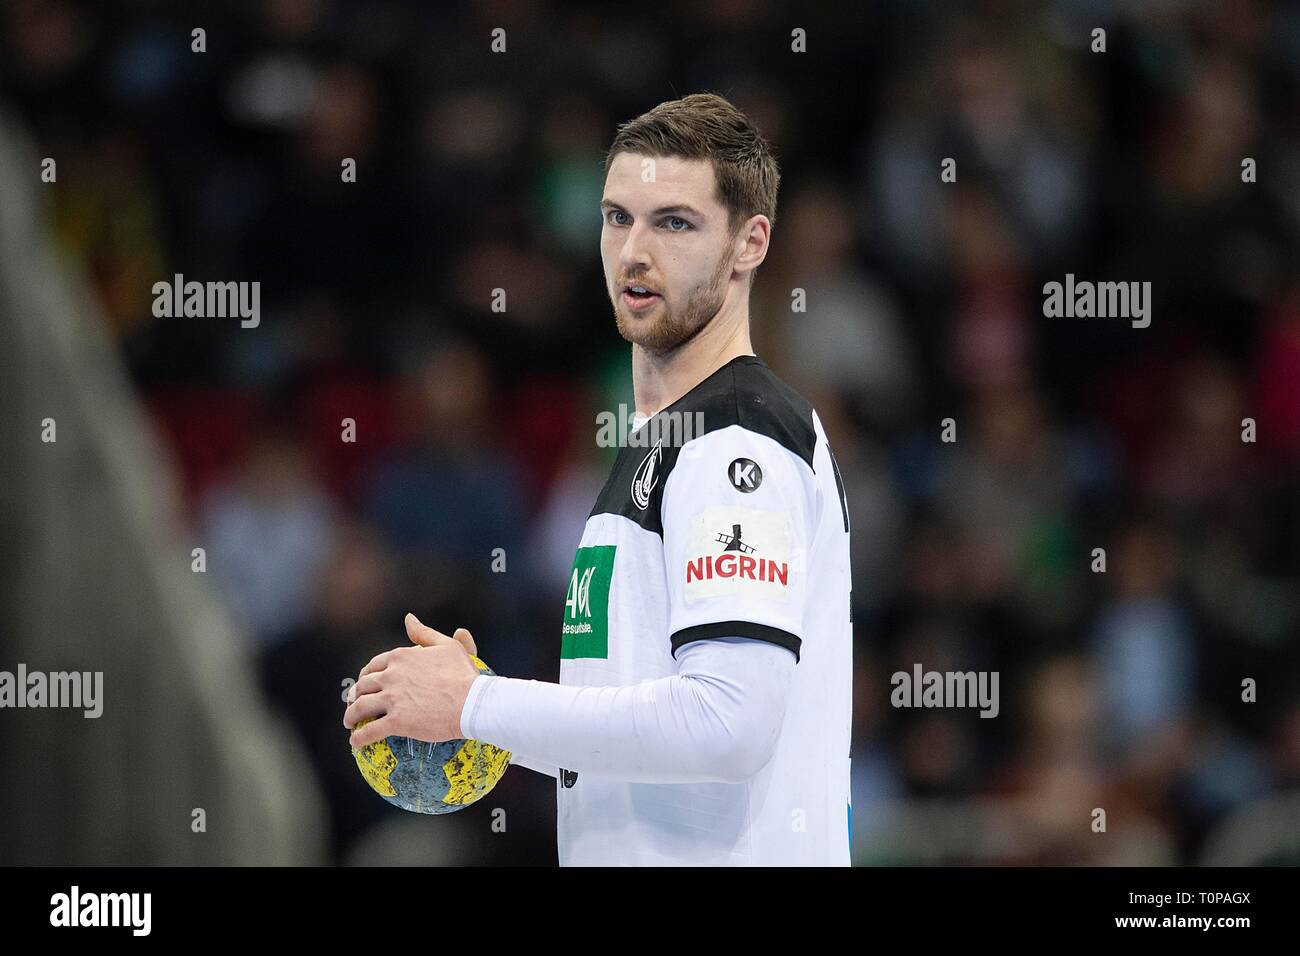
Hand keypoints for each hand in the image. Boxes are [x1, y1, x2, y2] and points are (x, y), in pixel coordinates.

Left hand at [343, 613, 480, 746]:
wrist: (472, 702)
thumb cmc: (464, 674)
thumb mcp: (446, 646)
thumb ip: (423, 633)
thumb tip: (408, 618)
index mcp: (401, 657)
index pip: (374, 665)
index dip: (366, 676)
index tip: (366, 684)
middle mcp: (391, 675)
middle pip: (363, 686)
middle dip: (355, 695)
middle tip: (355, 704)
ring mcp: (392, 699)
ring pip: (360, 708)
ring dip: (350, 716)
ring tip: (349, 724)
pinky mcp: (396, 721)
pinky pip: (369, 731)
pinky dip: (359, 738)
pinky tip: (355, 743)